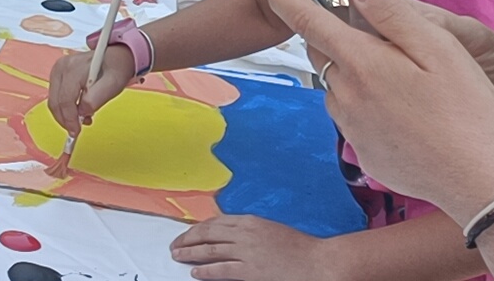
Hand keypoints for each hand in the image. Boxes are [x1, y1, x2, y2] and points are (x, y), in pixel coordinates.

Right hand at [45, 45, 135, 135]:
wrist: (115, 58)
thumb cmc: (115, 69)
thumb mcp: (113, 85)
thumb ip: (96, 99)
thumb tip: (82, 112)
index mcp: (74, 68)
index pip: (65, 99)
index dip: (69, 119)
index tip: (76, 132)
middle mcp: (61, 67)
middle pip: (55, 102)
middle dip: (65, 120)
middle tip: (77, 130)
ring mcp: (57, 70)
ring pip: (54, 101)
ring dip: (65, 115)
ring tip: (83, 118)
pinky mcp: (57, 75)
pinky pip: (56, 97)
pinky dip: (65, 108)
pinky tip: (78, 110)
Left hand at [170, 215, 334, 280]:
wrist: (319, 262)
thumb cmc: (300, 248)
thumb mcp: (271, 230)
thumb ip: (250, 231)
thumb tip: (232, 234)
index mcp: (251, 221)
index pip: (216, 222)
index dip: (198, 227)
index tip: (188, 233)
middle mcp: (245, 233)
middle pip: (208, 233)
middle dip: (188, 238)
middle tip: (175, 244)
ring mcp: (247, 252)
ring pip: (210, 250)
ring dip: (190, 252)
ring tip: (177, 256)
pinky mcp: (250, 271)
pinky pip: (221, 269)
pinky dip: (206, 270)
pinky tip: (195, 272)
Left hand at [263, 0, 493, 216]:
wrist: (477, 183)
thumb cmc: (466, 111)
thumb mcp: (440, 48)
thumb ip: (392, 13)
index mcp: (360, 63)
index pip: (305, 20)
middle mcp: (343, 95)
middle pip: (321, 51)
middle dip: (333, 34)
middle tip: (374, 33)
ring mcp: (349, 127)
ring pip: (336, 85)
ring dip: (353, 72)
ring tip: (402, 80)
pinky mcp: (361, 152)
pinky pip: (351, 116)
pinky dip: (366, 105)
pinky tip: (404, 113)